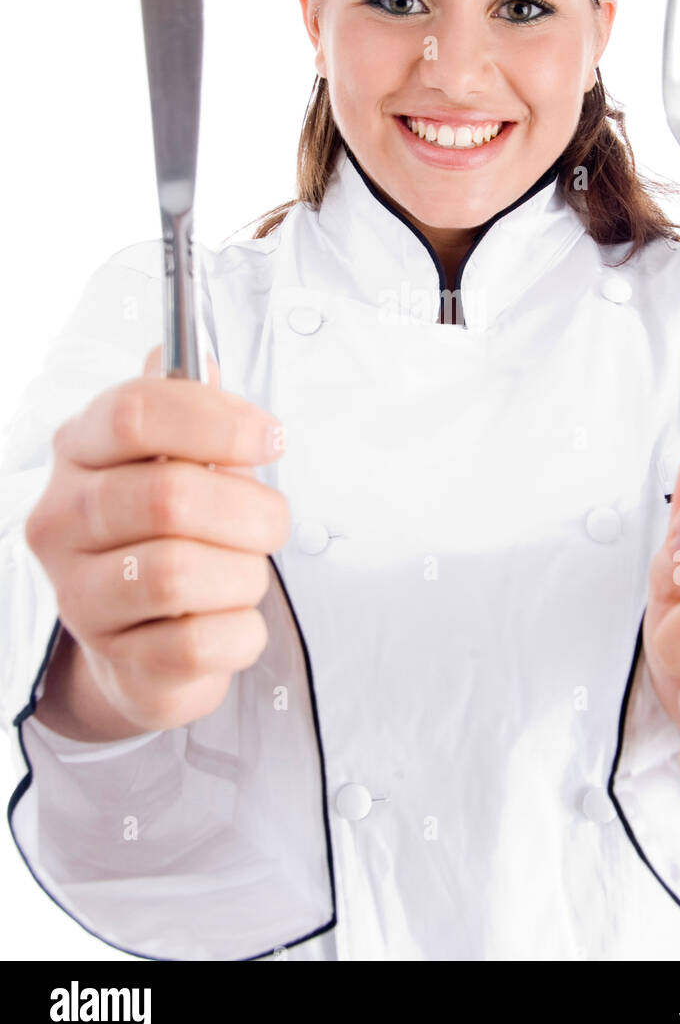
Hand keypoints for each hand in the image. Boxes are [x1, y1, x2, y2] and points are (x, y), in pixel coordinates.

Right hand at [25, 344, 288, 738]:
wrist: (139, 642)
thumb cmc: (166, 533)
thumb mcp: (175, 458)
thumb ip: (186, 408)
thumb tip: (197, 358)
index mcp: (80, 454)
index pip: (134, 413)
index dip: (218, 420)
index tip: (270, 437)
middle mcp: (64, 524)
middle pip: (169, 496)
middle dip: (247, 508)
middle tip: (271, 521)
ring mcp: (83, 599)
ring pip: (180, 573)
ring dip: (242, 571)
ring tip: (242, 571)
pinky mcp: (121, 666)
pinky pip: (199, 642)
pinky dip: (239, 629)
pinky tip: (229, 618)